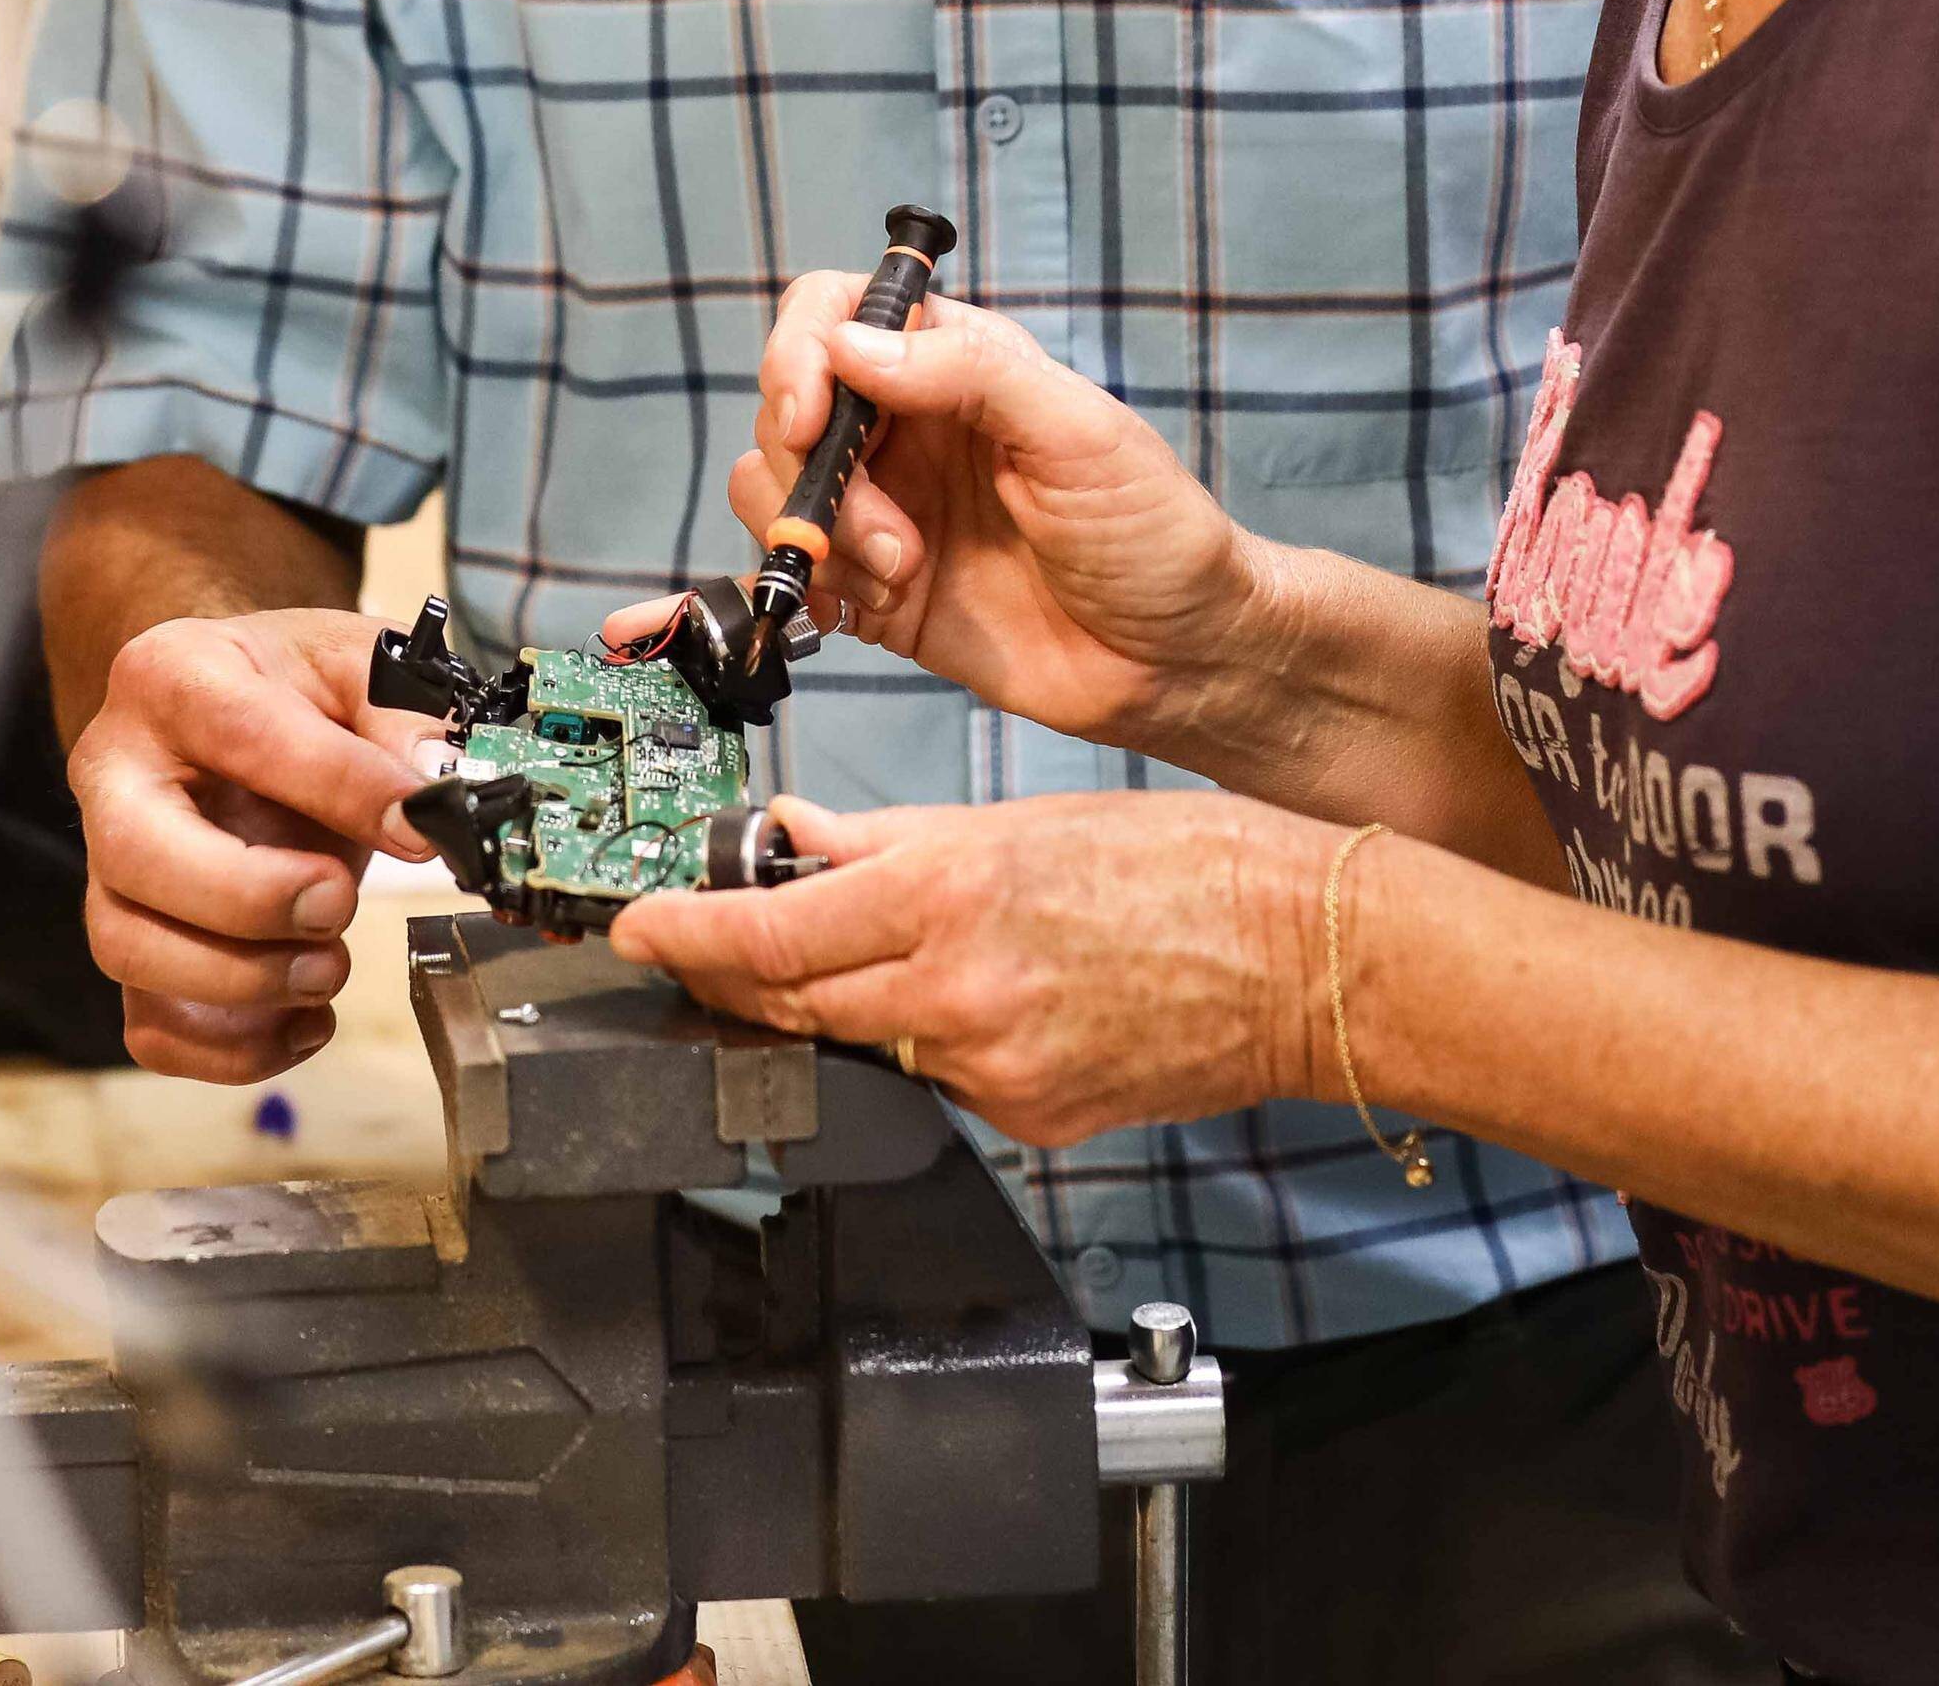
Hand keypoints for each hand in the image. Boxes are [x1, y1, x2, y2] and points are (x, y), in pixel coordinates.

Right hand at [69, 603, 449, 1083]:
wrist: (232, 714)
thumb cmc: (290, 691)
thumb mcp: (356, 667)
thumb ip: (402, 717)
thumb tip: (439, 789)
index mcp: (173, 677)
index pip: (241, 734)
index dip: (337, 787)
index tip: (418, 829)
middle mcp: (115, 774)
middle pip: (138, 855)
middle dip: (251, 899)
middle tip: (339, 904)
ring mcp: (110, 869)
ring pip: (129, 947)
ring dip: (243, 980)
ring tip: (328, 965)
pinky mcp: (135, 943)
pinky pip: (151, 1027)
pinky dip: (235, 1048)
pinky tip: (306, 1019)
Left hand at [608, 793, 1329, 1148]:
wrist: (1304, 959)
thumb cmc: (1188, 866)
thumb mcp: (1019, 819)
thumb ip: (890, 837)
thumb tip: (799, 836)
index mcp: (948, 892)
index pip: (768, 933)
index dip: (683, 935)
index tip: (635, 928)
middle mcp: (956, 989)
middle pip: (789, 1001)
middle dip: (726, 977)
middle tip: (689, 946)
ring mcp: (991, 1068)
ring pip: (859, 1043)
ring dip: (824, 1004)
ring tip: (831, 957)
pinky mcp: (1027, 1119)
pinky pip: (936, 1080)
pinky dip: (921, 1041)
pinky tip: (957, 1001)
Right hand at [704, 279, 1271, 749]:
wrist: (1176, 661)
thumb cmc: (1152, 532)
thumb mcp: (1080, 433)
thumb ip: (970, 375)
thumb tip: (850, 344)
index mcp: (955, 367)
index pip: (835, 314)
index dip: (800, 353)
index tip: (812, 415)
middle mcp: (907, 428)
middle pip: (787, 408)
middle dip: (815, 470)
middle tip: (893, 531)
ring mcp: (885, 509)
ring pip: (771, 488)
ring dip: (818, 534)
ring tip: (903, 573)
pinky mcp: (873, 589)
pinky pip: (791, 569)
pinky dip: (810, 587)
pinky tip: (879, 606)